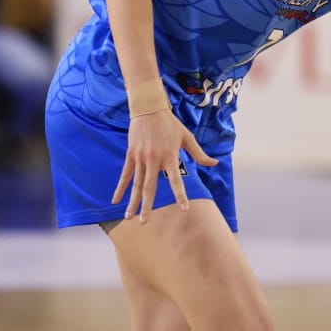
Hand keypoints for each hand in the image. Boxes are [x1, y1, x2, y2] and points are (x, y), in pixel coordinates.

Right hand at [112, 107, 218, 224]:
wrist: (149, 108)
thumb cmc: (170, 124)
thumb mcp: (187, 137)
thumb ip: (199, 154)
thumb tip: (215, 163)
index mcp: (170, 156)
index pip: (176, 179)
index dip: (180, 194)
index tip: (184, 209)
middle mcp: (154, 159)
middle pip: (150, 187)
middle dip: (146, 206)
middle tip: (144, 222)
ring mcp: (141, 157)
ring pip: (136, 184)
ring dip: (132, 201)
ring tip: (129, 217)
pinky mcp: (131, 154)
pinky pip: (125, 174)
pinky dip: (120, 188)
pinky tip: (115, 200)